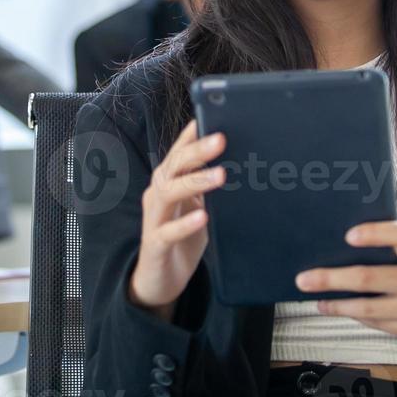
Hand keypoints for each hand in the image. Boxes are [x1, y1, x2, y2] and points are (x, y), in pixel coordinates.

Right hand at [129, 119, 226, 319]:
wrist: (158, 281)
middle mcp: (158, 195)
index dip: (192, 135)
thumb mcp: (198, 206)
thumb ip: (208, 186)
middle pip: (173, 166)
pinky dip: (185, 223)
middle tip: (221, 139)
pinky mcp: (155, 244)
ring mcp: (154, 219)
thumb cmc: (182, 238)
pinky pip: (168, 231)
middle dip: (197, 151)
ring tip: (221, 174)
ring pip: (168, 192)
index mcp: (169, 182)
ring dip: (194, 182)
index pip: (179, 152)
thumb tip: (242, 162)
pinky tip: (202, 216)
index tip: (211, 116)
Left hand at [295, 221, 396, 348]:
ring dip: (336, 303)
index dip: (376, 234)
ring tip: (313, 296)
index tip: (348, 235)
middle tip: (304, 278)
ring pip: (369, 308)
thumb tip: (344, 242)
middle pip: (372, 278)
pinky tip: (332, 307)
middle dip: (333, 278)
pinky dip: (349, 314)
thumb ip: (394, 248)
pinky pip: (375, 323)